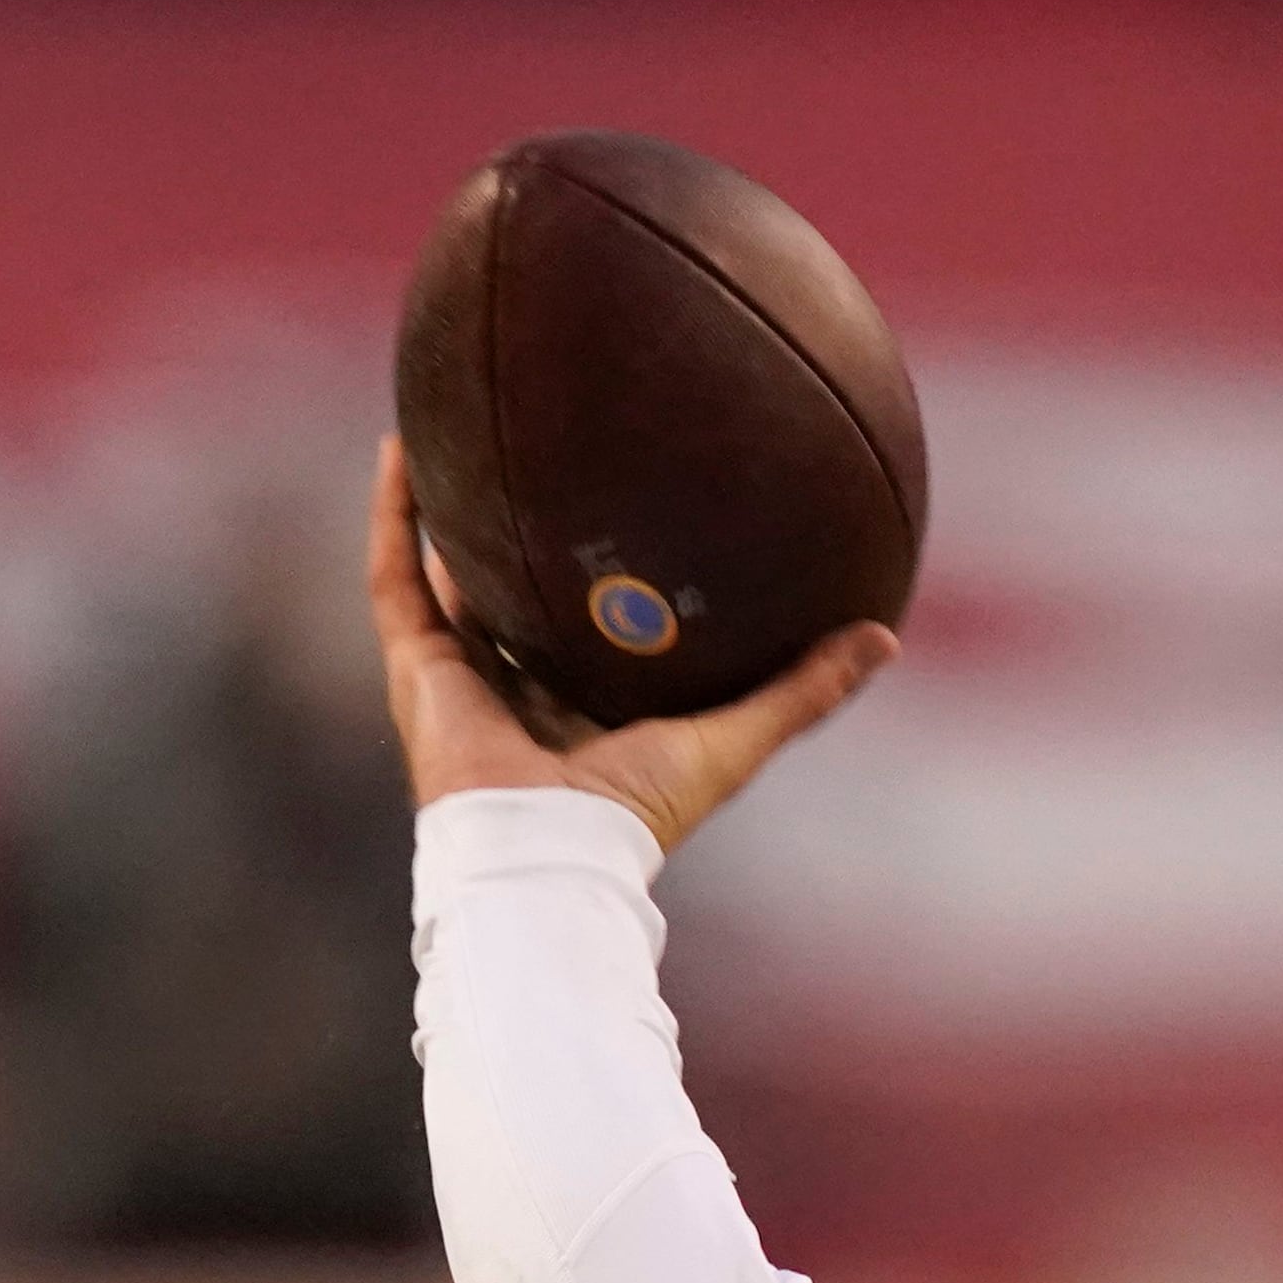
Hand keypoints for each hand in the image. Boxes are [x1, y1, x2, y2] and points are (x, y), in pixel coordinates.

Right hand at [366, 436, 896, 854]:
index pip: (587, 634)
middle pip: (511, 600)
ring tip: (449, 430)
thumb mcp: (737, 737)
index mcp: (584, 711)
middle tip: (536, 456)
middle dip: (516, 536)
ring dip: (441, 510)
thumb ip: (805, 690)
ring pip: (441, 579)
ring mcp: (457, 682)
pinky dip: (395, 515)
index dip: (597, 579)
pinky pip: (396, 578)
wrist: (553, 853)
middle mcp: (518, 691)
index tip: (622, 512)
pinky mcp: (415, 672)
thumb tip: (886, 636)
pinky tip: (403, 447)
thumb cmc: (641, 813)